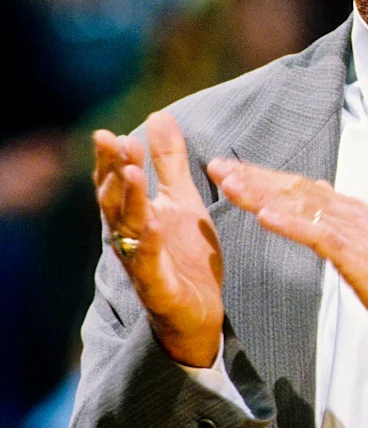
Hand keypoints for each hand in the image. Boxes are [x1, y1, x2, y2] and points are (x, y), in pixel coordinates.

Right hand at [93, 112, 223, 366]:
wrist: (199, 313)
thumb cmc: (184, 255)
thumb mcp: (182, 200)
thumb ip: (169, 161)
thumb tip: (158, 114)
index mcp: (135, 215)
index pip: (117, 183)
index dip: (111, 160)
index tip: (109, 133)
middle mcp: (131, 238)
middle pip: (116, 202)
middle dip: (114, 172)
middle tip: (116, 142)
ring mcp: (142, 264)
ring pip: (129, 230)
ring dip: (130, 201)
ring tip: (134, 173)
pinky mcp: (160, 289)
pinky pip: (151, 266)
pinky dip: (149, 246)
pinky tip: (152, 225)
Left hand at [207, 158, 367, 349]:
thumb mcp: (361, 251)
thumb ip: (337, 230)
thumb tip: (312, 211)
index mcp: (349, 213)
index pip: (299, 188)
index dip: (263, 177)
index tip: (230, 171)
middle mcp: (350, 214)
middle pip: (294, 188)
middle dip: (253, 177)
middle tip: (217, 166)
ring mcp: (355, 233)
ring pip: (302, 206)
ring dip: (263, 193)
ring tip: (230, 184)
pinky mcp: (359, 257)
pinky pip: (319, 236)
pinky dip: (290, 224)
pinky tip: (265, 217)